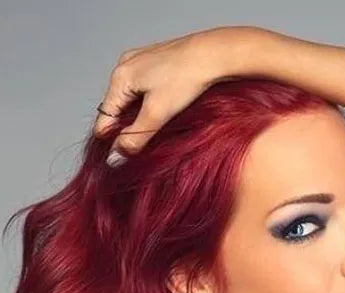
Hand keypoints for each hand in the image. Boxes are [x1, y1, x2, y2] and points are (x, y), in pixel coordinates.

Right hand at [92, 25, 273, 163]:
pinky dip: (149, 104)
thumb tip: (115, 158)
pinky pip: (143, 90)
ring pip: (131, 100)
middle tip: (146, 144)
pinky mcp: (155, 62)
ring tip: (158, 127)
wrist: (213, 54)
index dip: (112, 141)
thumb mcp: (157, 114)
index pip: (104, 119)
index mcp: (119, 78)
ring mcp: (139, 61)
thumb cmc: (186, 79)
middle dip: (127, 129)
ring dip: (139, 118)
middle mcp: (124, 66)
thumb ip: (134, 138)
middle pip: (116, 110)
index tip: (125, 158)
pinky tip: (165, 110)